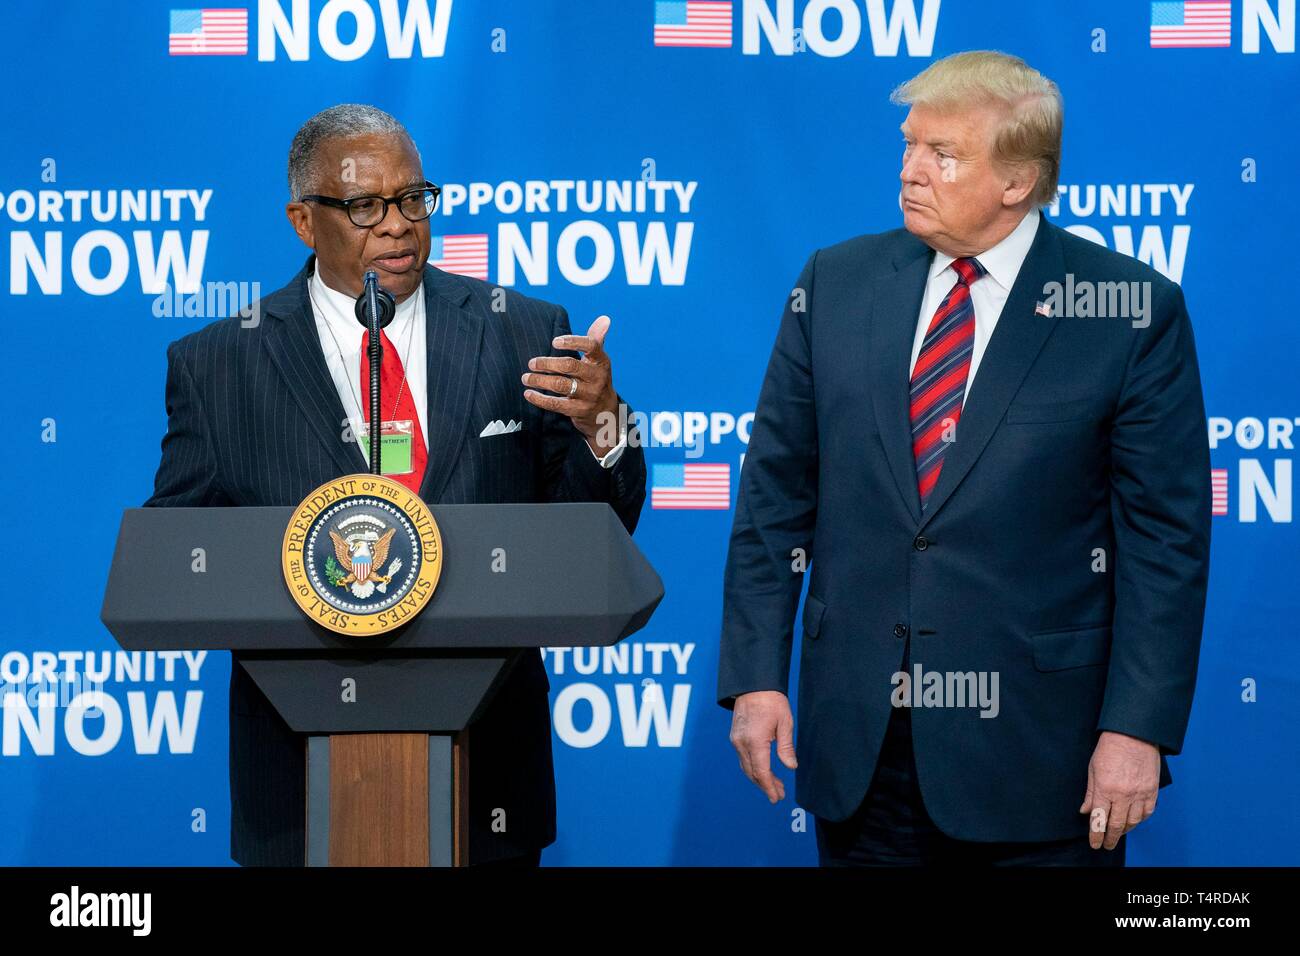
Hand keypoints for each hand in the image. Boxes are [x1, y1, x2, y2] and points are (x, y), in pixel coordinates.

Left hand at [522, 315, 619, 456]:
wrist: (606, 413)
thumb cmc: (596, 380)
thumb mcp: (599, 361)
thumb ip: (596, 339)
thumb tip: (604, 318)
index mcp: (602, 362)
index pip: (591, 346)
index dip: (573, 342)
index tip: (554, 342)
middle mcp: (597, 378)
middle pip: (571, 366)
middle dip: (548, 363)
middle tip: (531, 363)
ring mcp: (588, 395)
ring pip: (561, 385)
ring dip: (540, 380)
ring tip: (526, 377)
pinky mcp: (578, 411)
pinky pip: (556, 404)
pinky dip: (540, 399)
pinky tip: (528, 393)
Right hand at [729, 691, 797, 802]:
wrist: (752, 684)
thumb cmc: (771, 701)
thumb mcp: (785, 723)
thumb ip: (786, 747)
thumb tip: (791, 767)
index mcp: (755, 741)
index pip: (761, 772)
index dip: (769, 787)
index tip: (776, 798)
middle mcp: (742, 743)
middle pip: (752, 773)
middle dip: (765, 786)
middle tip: (778, 795)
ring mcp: (736, 740)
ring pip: (746, 767)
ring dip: (759, 778)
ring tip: (774, 785)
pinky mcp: (735, 737)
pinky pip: (743, 758)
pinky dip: (753, 768)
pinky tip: (764, 770)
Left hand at [1079, 730, 1159, 849]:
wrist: (1134, 735)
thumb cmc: (1110, 749)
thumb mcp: (1093, 769)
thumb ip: (1090, 793)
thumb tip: (1085, 811)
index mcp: (1105, 789)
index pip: (1099, 820)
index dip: (1096, 835)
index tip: (1094, 844)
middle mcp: (1123, 795)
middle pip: (1116, 825)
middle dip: (1110, 838)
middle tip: (1106, 845)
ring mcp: (1140, 794)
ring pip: (1133, 822)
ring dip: (1124, 830)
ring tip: (1117, 833)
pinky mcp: (1152, 791)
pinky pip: (1147, 812)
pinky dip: (1140, 820)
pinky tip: (1133, 821)